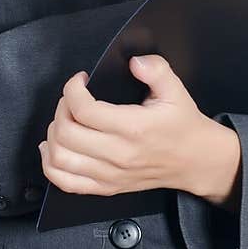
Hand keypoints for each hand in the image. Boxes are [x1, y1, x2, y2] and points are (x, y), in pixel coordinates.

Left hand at [38, 54, 241, 203]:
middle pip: (66, 133)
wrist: (196, 161)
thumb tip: (134, 61)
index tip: (80, 80)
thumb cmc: (183, 127)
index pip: (84, 110)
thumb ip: (156, 70)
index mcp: (133, 128)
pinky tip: (54, 148)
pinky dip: (51, 165)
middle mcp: (118, 154)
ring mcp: (110, 174)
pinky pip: (65, 182)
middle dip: (61, 109)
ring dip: (54, 135)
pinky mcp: (106, 187)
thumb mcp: (176, 90)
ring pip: (60, 158)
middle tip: (72, 99)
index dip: (72, 89)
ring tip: (64, 120)